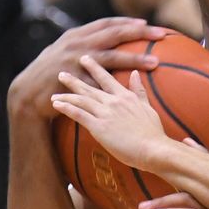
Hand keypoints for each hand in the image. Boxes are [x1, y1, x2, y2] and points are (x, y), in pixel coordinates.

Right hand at [9, 17, 163, 122]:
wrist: (27, 93)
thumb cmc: (49, 75)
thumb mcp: (63, 53)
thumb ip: (83, 47)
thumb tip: (103, 44)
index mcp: (77, 35)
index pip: (107, 23)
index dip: (127, 22)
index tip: (147, 23)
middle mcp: (77, 43)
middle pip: (114, 33)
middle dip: (140, 31)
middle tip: (162, 34)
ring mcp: (75, 61)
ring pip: (111, 56)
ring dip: (135, 58)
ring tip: (155, 62)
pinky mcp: (75, 79)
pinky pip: (101, 81)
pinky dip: (118, 82)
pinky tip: (134, 87)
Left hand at [53, 57, 174, 170]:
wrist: (154, 149)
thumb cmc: (153, 133)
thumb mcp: (148, 108)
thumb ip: (140, 91)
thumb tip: (136, 73)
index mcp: (125, 96)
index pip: (107, 78)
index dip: (94, 68)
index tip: (84, 59)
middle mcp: (113, 101)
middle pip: (89, 87)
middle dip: (74, 80)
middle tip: (61, 73)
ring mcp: (105, 113)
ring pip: (81, 99)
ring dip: (66, 95)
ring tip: (54, 92)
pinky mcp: (99, 127)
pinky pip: (79, 114)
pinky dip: (66, 108)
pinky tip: (56, 104)